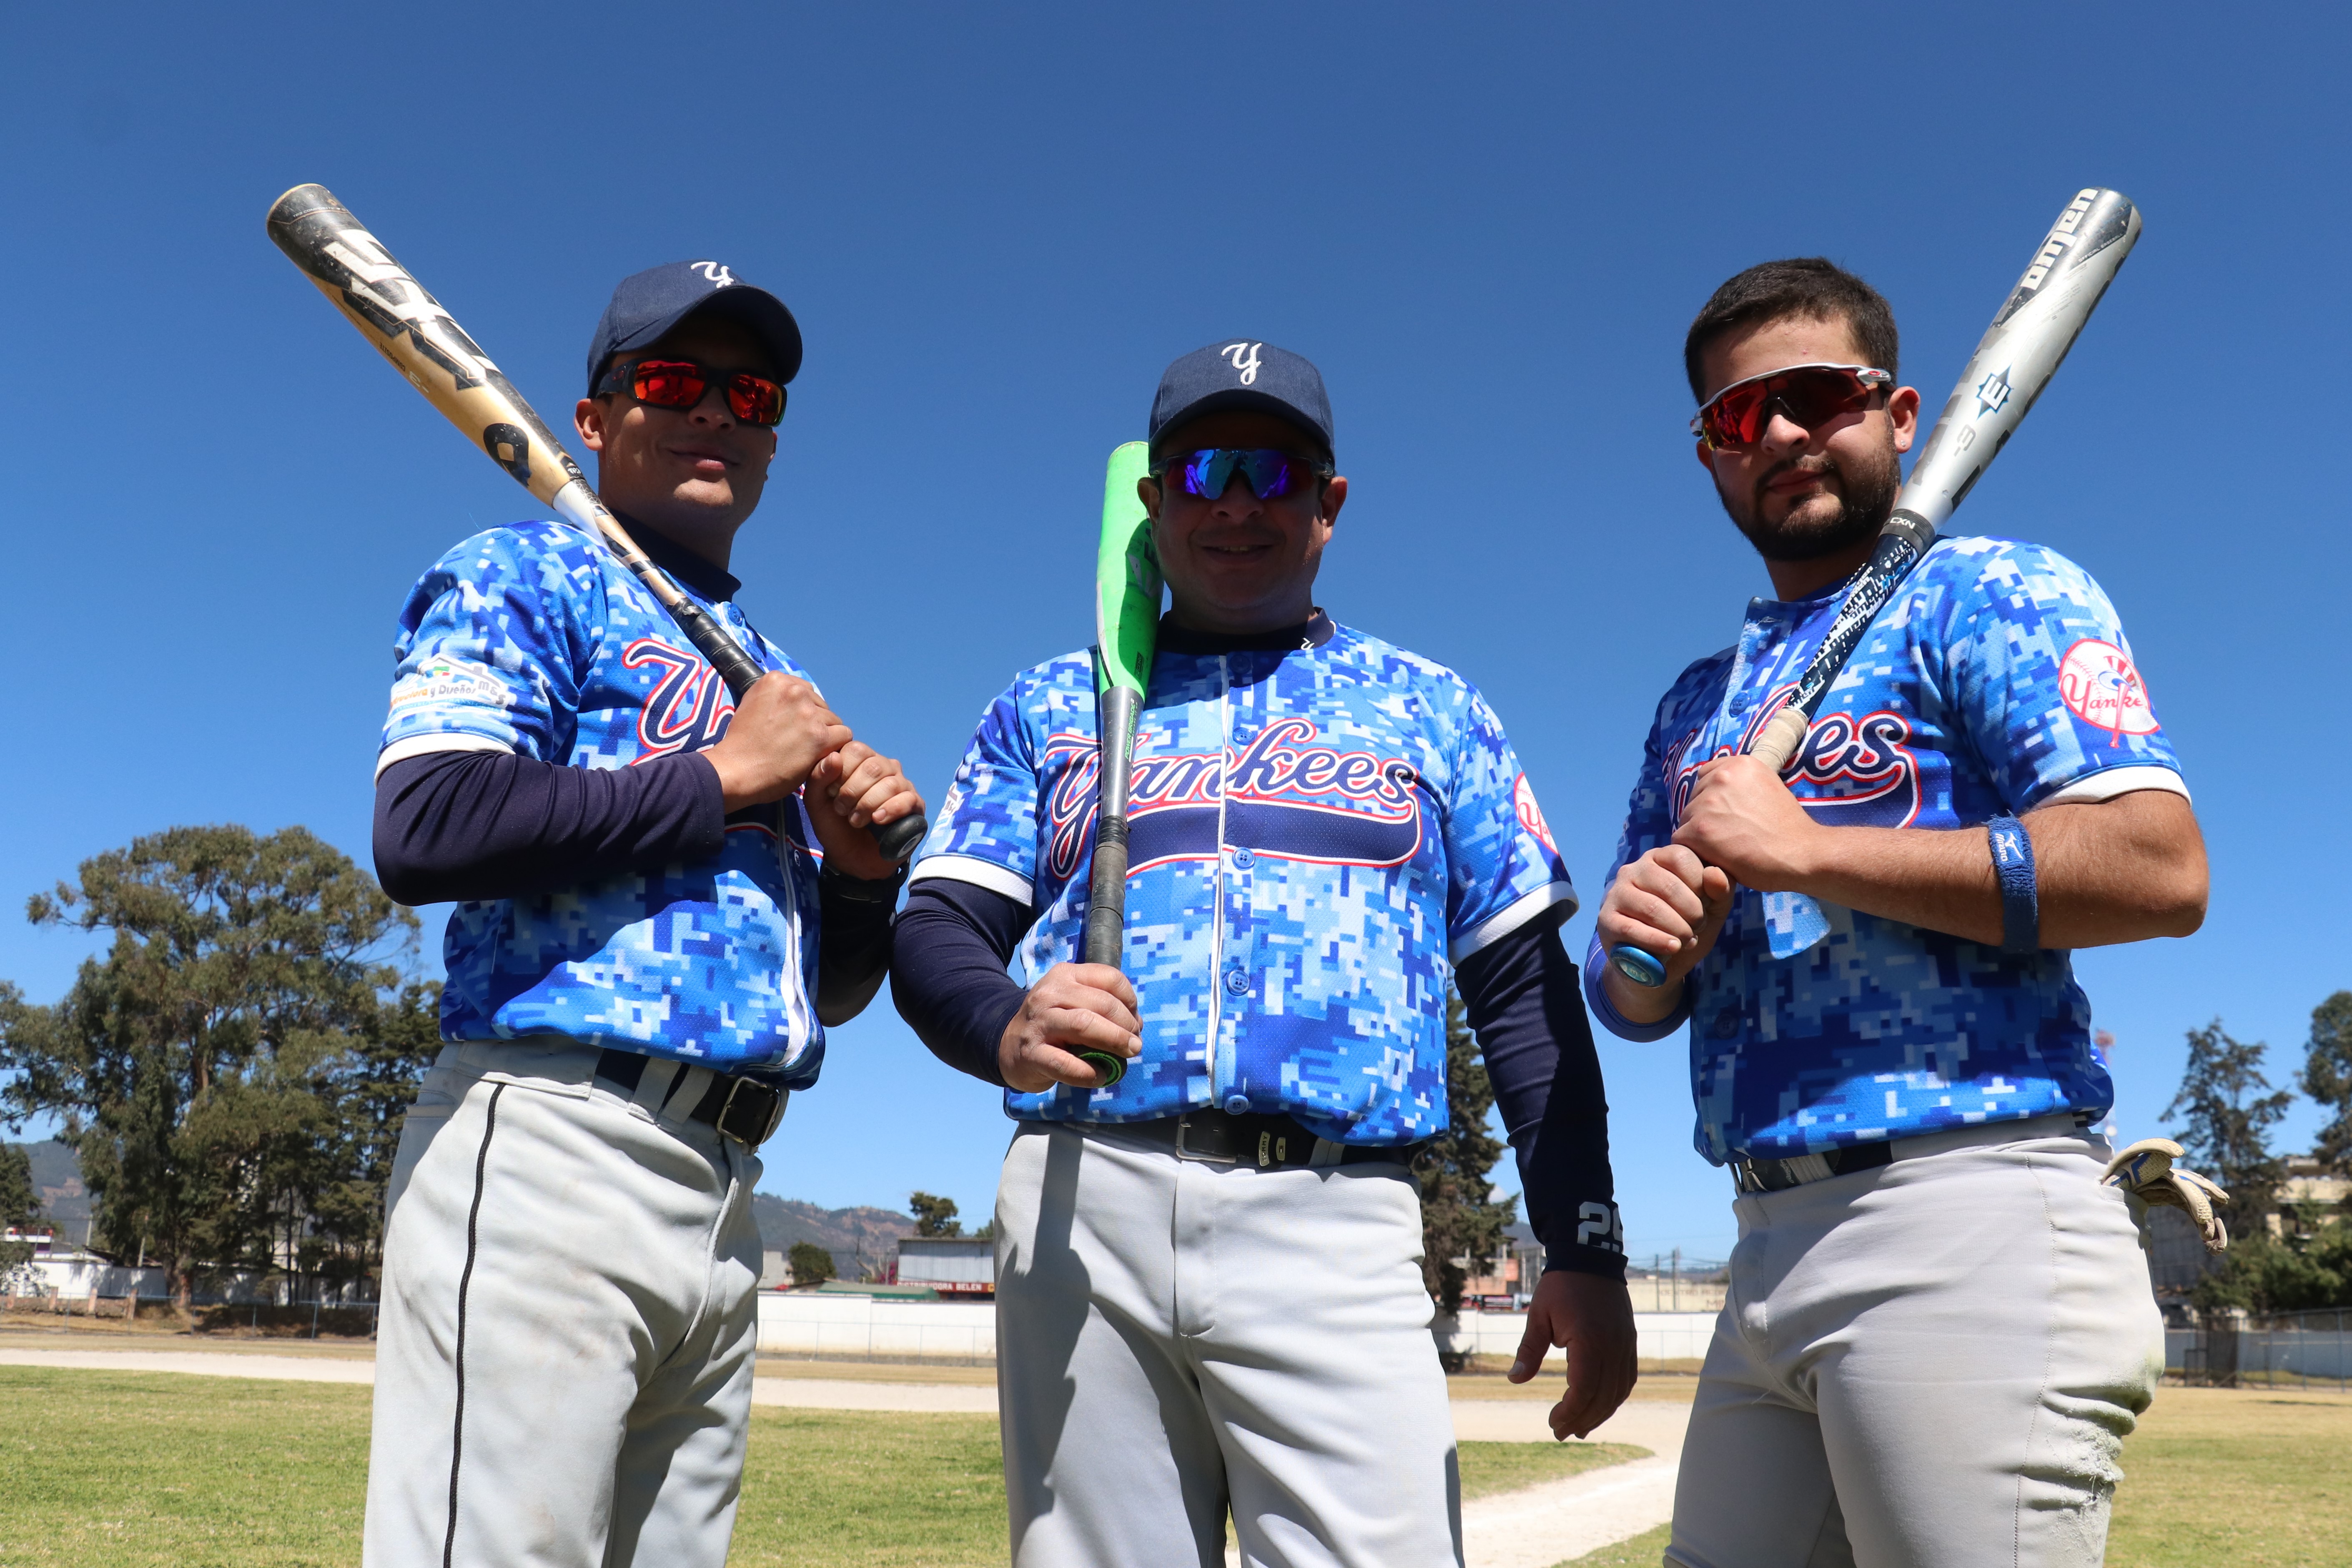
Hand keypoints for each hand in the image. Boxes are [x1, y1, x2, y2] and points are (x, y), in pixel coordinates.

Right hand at [704, 672, 850, 810]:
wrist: (736, 769)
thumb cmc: (741, 743)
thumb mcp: (751, 704)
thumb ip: (775, 697)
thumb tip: (797, 695)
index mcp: (776, 680)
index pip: (807, 692)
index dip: (803, 712)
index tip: (793, 727)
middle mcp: (795, 691)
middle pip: (822, 706)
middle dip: (815, 723)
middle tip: (799, 743)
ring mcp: (808, 714)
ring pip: (834, 721)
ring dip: (825, 736)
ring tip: (806, 752)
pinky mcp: (820, 737)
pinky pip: (844, 736)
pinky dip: (835, 748)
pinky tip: (820, 757)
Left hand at [805, 742, 926, 876]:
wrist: (852, 857)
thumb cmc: (834, 825)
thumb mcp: (816, 802)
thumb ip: (817, 778)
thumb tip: (834, 757)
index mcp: (860, 760)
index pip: (855, 749)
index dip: (841, 771)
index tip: (831, 793)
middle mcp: (884, 767)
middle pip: (873, 766)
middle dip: (852, 791)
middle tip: (842, 810)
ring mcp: (902, 784)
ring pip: (890, 783)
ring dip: (868, 804)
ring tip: (856, 820)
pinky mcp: (915, 804)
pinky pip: (907, 799)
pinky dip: (890, 810)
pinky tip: (877, 821)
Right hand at [998, 963, 1139, 1092]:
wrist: (1007, 1044)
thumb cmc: (1051, 1024)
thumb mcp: (1072, 1002)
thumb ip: (1101, 1006)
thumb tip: (1135, 1026)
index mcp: (1065, 976)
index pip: (1110, 978)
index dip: (1130, 1001)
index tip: (1135, 1020)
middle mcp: (1050, 995)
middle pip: (1102, 1003)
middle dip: (1126, 1025)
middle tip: (1135, 1043)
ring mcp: (1039, 1023)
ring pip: (1084, 1025)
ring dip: (1114, 1041)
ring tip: (1127, 1054)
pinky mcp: (1032, 1054)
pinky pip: (1066, 1064)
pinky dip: (1089, 1073)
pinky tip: (1101, 1076)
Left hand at [1508, 1270, 1637, 1439]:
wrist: (1590, 1259)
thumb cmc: (1560, 1286)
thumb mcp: (1538, 1316)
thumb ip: (1528, 1350)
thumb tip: (1514, 1380)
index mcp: (1589, 1341)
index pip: (1583, 1390)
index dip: (1569, 1412)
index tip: (1552, 1422)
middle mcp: (1612, 1347)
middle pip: (1602, 1397)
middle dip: (1582, 1419)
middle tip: (1561, 1433)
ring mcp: (1625, 1345)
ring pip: (1618, 1392)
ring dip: (1599, 1414)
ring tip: (1580, 1429)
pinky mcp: (1629, 1342)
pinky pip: (1627, 1379)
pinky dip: (1615, 1398)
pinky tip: (1601, 1407)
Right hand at [1596, 846, 1732, 1011]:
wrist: (1656, 963)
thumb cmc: (1686, 926)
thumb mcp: (1712, 909)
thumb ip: (1720, 890)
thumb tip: (1714, 875)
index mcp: (1659, 858)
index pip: (1681, 856)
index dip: (1700, 884)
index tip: (1706, 905)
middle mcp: (1634, 869)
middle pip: (1668, 885)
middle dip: (1692, 912)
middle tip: (1697, 928)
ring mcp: (1616, 893)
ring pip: (1652, 908)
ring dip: (1678, 929)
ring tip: (1687, 941)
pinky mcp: (1606, 919)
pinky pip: (1632, 929)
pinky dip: (1657, 941)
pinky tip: (1672, 948)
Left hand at [1670, 753, 1828, 892]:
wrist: (1802, 853)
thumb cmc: (1788, 828)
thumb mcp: (1768, 787)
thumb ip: (1741, 785)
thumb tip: (1715, 790)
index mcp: (1739, 764)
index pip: (1705, 777)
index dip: (1713, 799)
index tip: (1728, 815)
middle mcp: (1721, 777)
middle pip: (1694, 800)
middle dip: (1706, 818)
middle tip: (1730, 836)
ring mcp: (1708, 803)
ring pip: (1687, 821)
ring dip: (1700, 837)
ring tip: (1726, 849)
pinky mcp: (1699, 830)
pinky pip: (1681, 841)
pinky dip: (1695, 852)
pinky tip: (1717, 859)